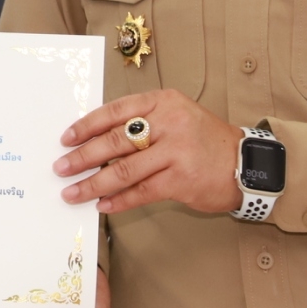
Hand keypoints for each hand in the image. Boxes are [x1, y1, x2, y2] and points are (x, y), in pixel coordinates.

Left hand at [54, 89, 242, 215]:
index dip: (86, 126)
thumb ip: (142, 123)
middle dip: (82, 157)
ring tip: (73, 192)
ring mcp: (176, 151)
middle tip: (61, 168)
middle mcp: (169, 122)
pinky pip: (141, 192)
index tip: (66, 139)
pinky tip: (102, 205)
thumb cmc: (203, 141)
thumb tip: (95, 142)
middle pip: (115, 141)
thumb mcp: (175, 117)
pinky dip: (119, 200)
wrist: (245, 164)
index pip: (115, 111)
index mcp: (163, 102)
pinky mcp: (182, 180)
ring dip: (93, 183)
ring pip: (124, 170)